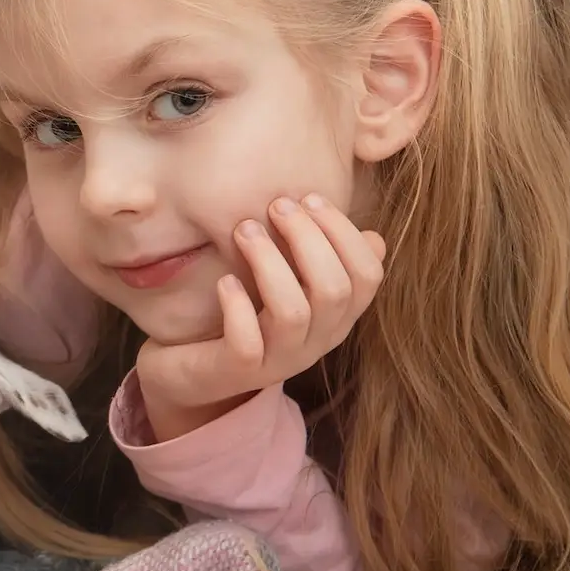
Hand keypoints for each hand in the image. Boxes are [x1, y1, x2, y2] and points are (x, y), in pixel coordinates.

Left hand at [135, 195, 385, 441]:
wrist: (195, 373)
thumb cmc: (248, 316)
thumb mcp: (292, 286)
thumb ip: (325, 261)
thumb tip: (374, 236)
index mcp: (336, 315)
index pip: (368, 275)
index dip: (345, 233)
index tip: (310, 197)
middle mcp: (316, 340)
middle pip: (334, 289)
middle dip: (307, 239)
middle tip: (276, 206)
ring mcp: (279, 359)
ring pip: (293, 312)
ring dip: (269, 263)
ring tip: (244, 230)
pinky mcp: (239, 370)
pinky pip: (247, 342)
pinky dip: (238, 306)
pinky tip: (226, 281)